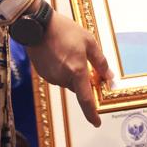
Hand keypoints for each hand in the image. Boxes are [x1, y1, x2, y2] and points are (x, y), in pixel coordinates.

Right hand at [27, 11, 111, 126]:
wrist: (38, 25)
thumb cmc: (64, 30)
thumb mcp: (88, 41)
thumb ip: (100, 61)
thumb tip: (109, 76)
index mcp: (76, 71)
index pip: (86, 100)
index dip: (92, 114)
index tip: (97, 122)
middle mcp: (63, 78)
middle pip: (77, 88)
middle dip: (83, 81)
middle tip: (85, 63)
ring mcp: (51, 77)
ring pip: (67, 82)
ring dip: (72, 74)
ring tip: (70, 52)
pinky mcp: (43, 74)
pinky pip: (57, 77)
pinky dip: (62, 70)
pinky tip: (60, 54)